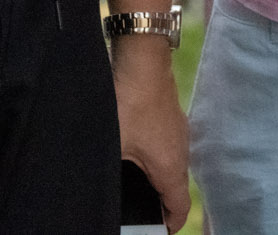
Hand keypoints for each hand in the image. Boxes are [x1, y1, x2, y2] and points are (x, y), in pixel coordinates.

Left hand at [112, 37, 190, 232]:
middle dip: (160, 202)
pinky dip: (155, 156)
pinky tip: (134, 150)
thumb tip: (95, 191)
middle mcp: (181, 151)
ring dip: (157, 177)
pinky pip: (168, 146)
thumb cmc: (129, 104)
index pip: (180, 208)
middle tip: (137, 210)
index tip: (157, 231)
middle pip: (176, 188)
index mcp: (171, 167)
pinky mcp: (171, 116)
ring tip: (133, 183)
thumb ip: (108, 174)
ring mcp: (179, 131)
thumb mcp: (114, 146)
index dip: (170, 225)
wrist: (143, 59)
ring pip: (172, 165)